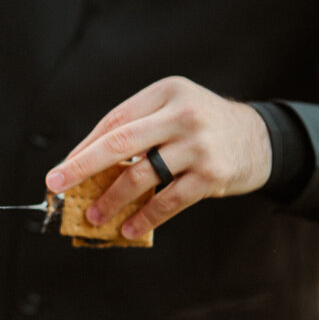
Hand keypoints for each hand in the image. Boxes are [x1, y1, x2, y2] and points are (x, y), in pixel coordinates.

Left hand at [44, 76, 272, 239]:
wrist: (261, 139)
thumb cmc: (203, 126)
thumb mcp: (173, 109)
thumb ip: (137, 128)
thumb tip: (85, 162)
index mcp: (166, 92)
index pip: (115, 121)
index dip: (84, 148)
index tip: (60, 170)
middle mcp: (182, 114)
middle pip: (120, 142)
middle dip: (82, 167)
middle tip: (57, 185)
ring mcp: (199, 145)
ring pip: (142, 176)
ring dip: (112, 200)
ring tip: (94, 216)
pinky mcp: (212, 175)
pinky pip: (169, 201)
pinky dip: (145, 218)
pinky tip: (129, 227)